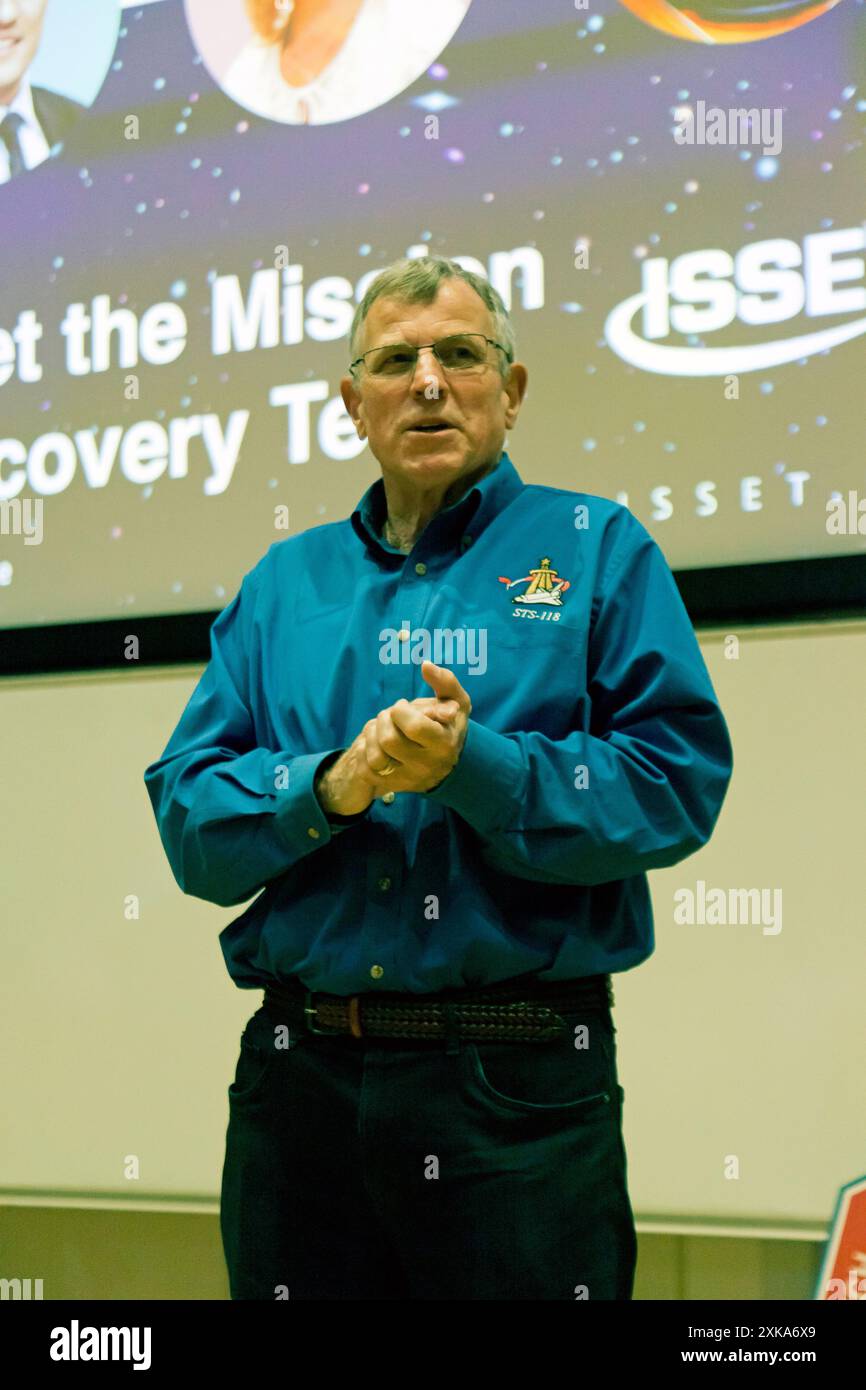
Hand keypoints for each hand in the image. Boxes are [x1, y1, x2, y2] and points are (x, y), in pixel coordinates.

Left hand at [315, 663, 471, 811]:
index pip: (414, 727)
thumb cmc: (448, 724)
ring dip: (372, 735)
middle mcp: (427, 766)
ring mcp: (409, 779)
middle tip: (391, 715)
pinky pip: (366, 769)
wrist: (446, 762)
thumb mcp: (457, 702)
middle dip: (384, 720)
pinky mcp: (392, 786)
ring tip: (383, 728)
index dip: (401, 710)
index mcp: (444, 744)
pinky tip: (377, 743)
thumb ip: (445, 681)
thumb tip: (426, 665)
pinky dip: (367, 751)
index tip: (403, 706)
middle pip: (390, 741)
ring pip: (375, 757)